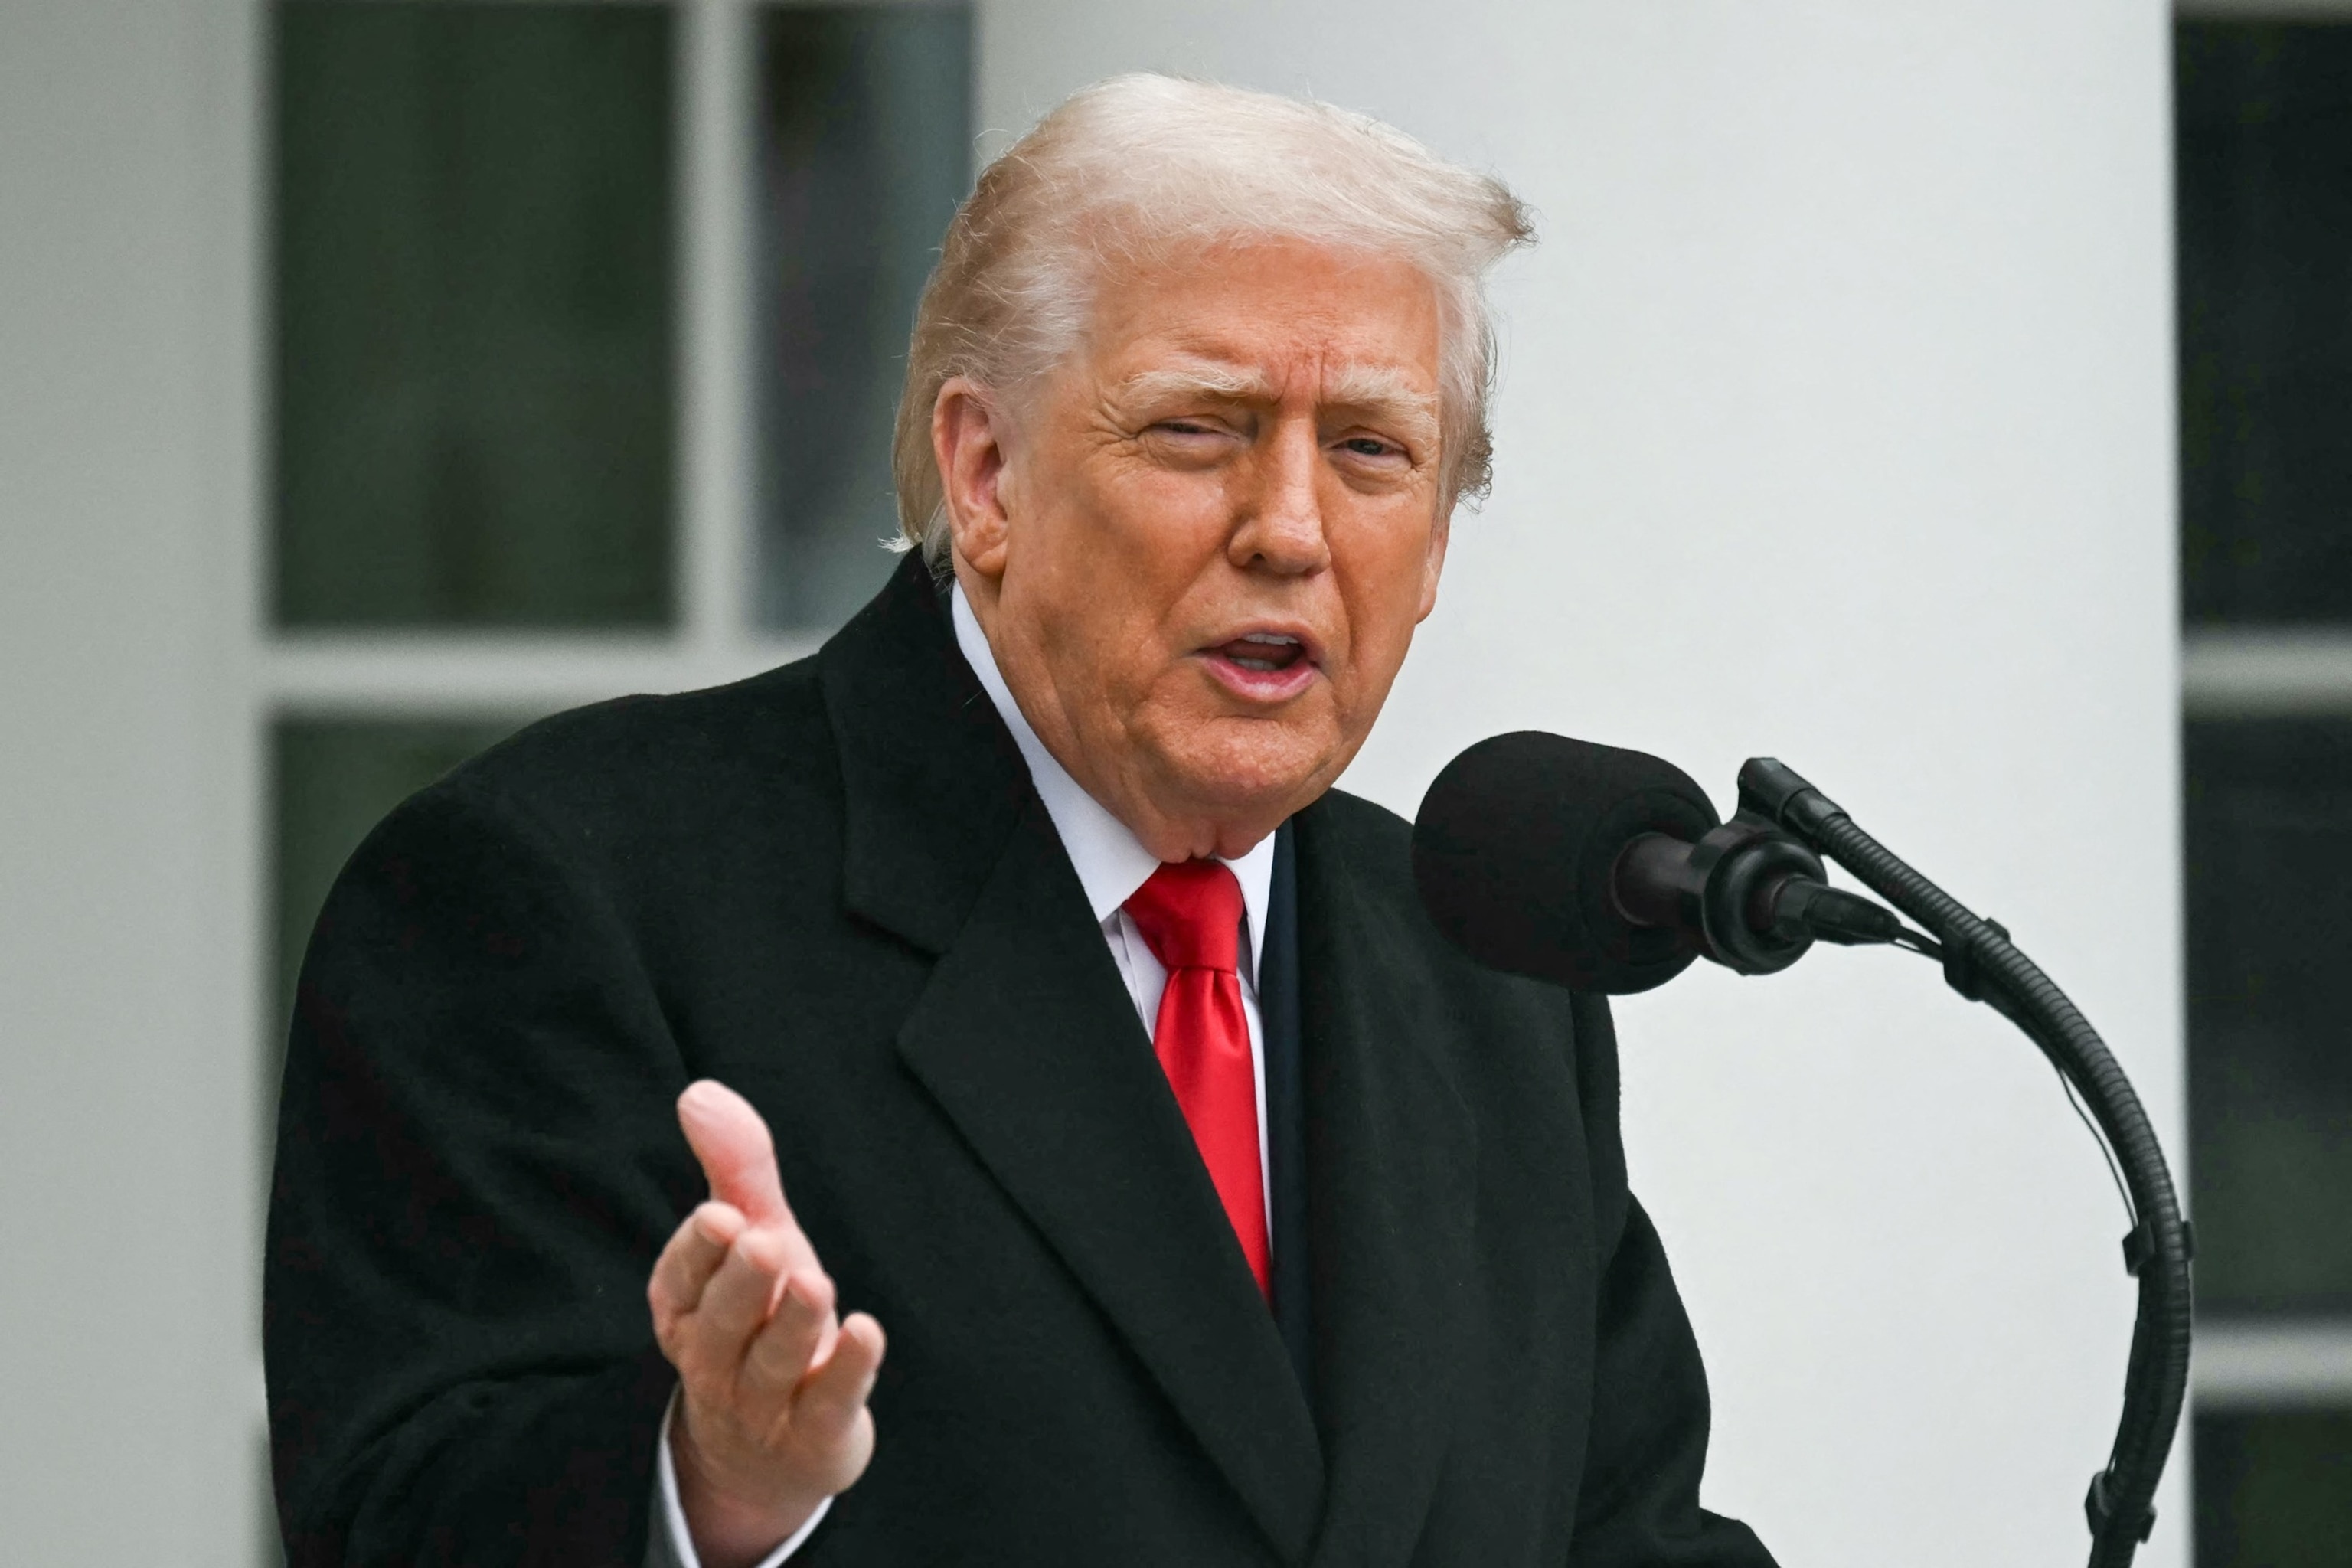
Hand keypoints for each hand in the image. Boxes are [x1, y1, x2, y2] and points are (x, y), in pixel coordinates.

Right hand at [649, 1080, 885, 1567]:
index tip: (722, 1215)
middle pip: (722, 1324)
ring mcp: (764, 1404)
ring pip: (772, 1364)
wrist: (773, 1451)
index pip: (682, 1281)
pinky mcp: (815, 1435)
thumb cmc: (762, 1320)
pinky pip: (828, 1403)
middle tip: (764, 1243)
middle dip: (741, 1284)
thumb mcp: (755, 1240)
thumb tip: (698, 1091)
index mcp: (688, 1311)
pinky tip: (867, 1332)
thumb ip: (735, 1170)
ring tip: (814, 1282)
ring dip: (792, 1323)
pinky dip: (848, 1369)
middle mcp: (715, 1360)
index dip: (701, 1251)